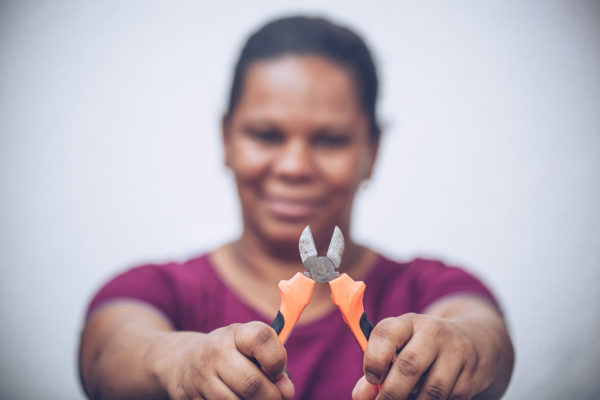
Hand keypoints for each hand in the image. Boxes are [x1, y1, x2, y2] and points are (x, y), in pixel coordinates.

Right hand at [157, 321, 293, 399]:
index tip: (278, 373)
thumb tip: (286, 391)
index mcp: (236, 334)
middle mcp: (215, 351)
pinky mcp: (189, 398)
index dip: (277, 359)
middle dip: (271, 397)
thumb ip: (274, 362)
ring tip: (254, 399)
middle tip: (276, 398)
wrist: (184, 361)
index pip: (261, 338)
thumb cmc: (230, 355)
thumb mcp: (250, 347)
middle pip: (251, 383)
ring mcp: (200, 376)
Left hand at [352, 313, 499, 399]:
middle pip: (409, 365)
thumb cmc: (422, 346)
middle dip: (392, 393)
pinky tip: (426, 398)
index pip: (387, 334)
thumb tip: (361, 395)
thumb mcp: (400, 345)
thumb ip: (377, 367)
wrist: (473, 340)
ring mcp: (456, 353)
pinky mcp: (472, 375)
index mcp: (409, 322)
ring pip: (431, 390)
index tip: (372, 378)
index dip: (374, 359)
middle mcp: (434, 332)